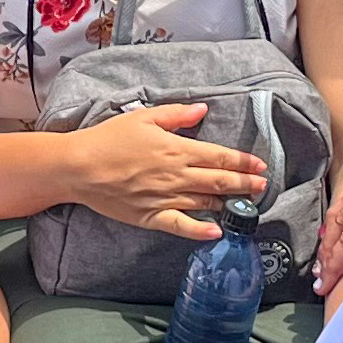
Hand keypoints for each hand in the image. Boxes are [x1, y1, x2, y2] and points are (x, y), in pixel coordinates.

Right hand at [72, 100, 270, 236]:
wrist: (79, 167)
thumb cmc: (109, 139)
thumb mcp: (144, 117)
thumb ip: (177, 114)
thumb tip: (203, 110)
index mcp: (177, 150)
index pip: (219, 157)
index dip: (242, 162)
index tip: (260, 166)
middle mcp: (176, 176)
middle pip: (219, 181)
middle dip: (245, 184)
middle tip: (263, 187)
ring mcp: (165, 198)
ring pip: (205, 202)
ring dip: (228, 204)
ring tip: (246, 205)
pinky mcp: (151, 217)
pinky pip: (181, 226)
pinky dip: (200, 231)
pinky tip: (216, 232)